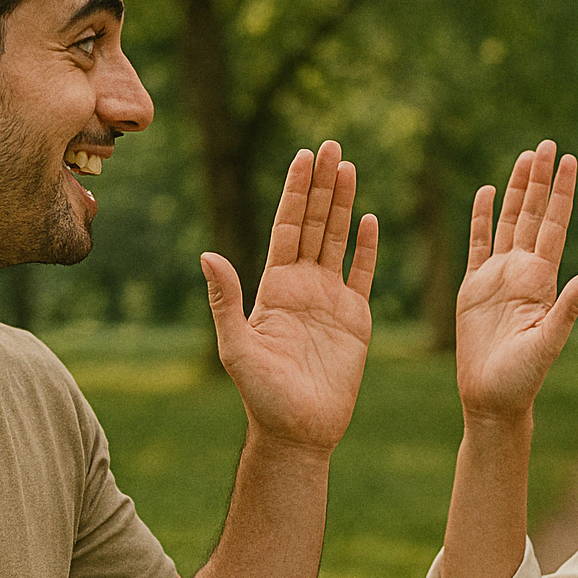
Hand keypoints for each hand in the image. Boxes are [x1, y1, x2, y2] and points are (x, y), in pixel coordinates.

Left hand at [200, 140, 378, 450]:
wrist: (299, 431)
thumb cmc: (262, 397)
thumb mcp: (237, 348)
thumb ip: (227, 301)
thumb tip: (208, 255)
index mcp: (274, 287)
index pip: (287, 227)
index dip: (295, 191)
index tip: (303, 157)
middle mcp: (303, 286)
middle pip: (313, 224)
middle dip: (322, 185)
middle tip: (331, 146)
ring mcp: (331, 300)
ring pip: (338, 240)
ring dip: (344, 204)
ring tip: (349, 168)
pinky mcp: (355, 319)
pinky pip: (363, 274)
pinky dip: (367, 247)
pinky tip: (369, 219)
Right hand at [455, 139, 577, 419]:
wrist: (491, 398)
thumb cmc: (523, 377)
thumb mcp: (549, 341)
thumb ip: (568, 306)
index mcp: (542, 280)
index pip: (554, 224)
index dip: (561, 192)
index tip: (569, 160)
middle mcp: (522, 271)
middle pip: (532, 214)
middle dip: (540, 180)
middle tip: (546, 145)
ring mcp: (497, 276)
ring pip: (507, 221)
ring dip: (516, 190)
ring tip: (524, 158)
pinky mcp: (472, 286)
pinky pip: (477, 243)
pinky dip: (480, 217)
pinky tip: (486, 192)